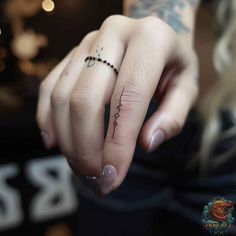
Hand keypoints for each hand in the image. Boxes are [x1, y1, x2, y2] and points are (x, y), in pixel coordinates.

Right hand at [37, 15, 198, 193]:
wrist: (152, 35)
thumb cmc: (173, 65)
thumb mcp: (187, 88)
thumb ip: (172, 117)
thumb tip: (147, 144)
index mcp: (150, 38)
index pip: (128, 98)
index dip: (118, 143)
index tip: (112, 177)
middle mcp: (113, 33)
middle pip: (86, 99)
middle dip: (86, 147)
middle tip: (95, 177)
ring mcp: (87, 42)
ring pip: (62, 96)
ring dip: (68, 139)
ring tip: (81, 167)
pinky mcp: (71, 53)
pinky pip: (50, 87)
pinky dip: (48, 119)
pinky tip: (56, 143)